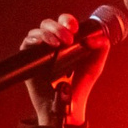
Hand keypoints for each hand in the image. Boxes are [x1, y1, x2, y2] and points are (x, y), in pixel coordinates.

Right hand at [17, 9, 126, 124]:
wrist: (68, 106)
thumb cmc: (79, 86)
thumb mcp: (94, 66)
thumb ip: (101, 50)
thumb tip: (100, 37)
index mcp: (67, 42)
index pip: (64, 24)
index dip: (68, 21)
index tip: (75, 27)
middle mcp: (52, 44)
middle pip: (49, 24)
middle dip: (58, 26)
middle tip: (68, 38)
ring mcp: (40, 51)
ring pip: (38, 31)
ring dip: (48, 32)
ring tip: (58, 43)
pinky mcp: (29, 60)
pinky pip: (27, 43)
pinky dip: (35, 39)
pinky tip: (45, 44)